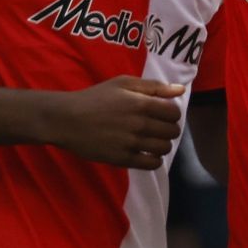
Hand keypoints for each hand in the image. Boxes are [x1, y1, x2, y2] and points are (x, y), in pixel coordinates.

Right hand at [44, 76, 185, 169]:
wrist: (67, 119)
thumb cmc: (96, 98)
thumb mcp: (123, 83)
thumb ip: (154, 87)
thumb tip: (180, 90)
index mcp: (142, 104)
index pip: (174, 113)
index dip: (171, 114)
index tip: (162, 115)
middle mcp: (140, 124)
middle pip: (172, 132)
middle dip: (168, 129)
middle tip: (156, 128)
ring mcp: (132, 143)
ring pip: (164, 148)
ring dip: (162, 145)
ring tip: (151, 141)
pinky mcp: (122, 159)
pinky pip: (151, 164)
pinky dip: (154, 160)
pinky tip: (146, 153)